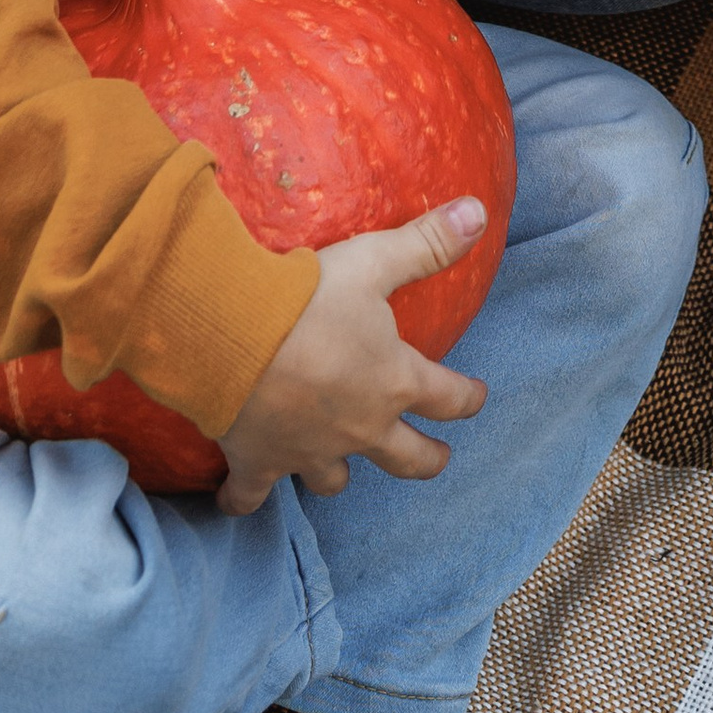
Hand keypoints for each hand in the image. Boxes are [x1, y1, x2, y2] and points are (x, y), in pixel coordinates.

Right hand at [216, 199, 490, 514]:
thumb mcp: (375, 260)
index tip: (477, 397)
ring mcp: (309, 452)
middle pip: (407, 459)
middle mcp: (359, 427)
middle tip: (437, 457)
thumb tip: (479, 212)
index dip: (466, 398)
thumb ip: (428, 242)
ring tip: (338, 473)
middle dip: (426, 459)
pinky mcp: (259, 463)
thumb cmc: (309, 297)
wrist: (233, 334)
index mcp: (393, 381)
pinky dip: (242, 500)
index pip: (447, 397)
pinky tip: (236, 500)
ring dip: (338, 476)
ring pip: (334, 481)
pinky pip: (249, 497)